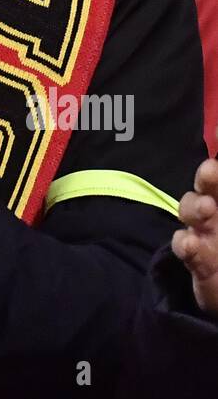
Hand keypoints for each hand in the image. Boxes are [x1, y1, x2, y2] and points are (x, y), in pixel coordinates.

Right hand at [172, 158, 217, 315]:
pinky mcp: (197, 262)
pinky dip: (185, 245)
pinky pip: (184, 248)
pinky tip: (191, 244)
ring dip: (194, 207)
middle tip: (210, 171)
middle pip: (206, 184)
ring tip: (206, 209)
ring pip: (188, 210)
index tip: (217, 137)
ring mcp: (205, 234)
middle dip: (207, 176)